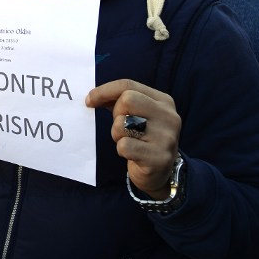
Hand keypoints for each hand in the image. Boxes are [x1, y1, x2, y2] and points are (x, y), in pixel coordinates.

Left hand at [86, 79, 180, 198]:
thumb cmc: (143, 139)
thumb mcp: (137, 114)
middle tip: (120, 126)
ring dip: (117, 134)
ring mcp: (166, 137)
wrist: (160, 173)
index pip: (128, 85)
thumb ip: (118, 101)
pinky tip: (132, 154)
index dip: (104, 91)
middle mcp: (169, 116)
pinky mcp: (158, 158)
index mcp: (163, 101)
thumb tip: (92, 96)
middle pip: (127, 100)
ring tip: (129, 141)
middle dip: (116, 113)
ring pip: (123, 123)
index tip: (89, 100)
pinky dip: (121, 149)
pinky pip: (124, 145)